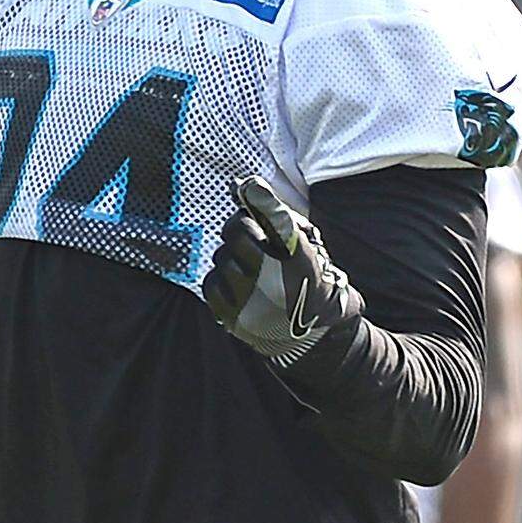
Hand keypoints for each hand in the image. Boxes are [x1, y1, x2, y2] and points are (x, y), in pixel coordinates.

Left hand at [202, 175, 359, 366]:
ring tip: (250, 269)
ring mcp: (251, 300)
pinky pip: (211, 283)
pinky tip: (237, 284)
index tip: (247, 186)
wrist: (310, 337)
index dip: (258, 198)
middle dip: (240, 227)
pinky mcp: (234, 318)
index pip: (273, 217)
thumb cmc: (308, 279)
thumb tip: (240, 185)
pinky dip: (221, 279)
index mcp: (298, 257)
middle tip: (251, 236)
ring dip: (232, 257)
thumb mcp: (307, 244)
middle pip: (236, 231)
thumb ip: (276, 214)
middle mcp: (273, 278)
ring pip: (221, 257)